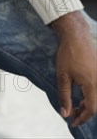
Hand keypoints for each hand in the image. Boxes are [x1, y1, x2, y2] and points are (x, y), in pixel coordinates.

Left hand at [51, 11, 96, 126]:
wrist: (76, 35)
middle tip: (72, 115)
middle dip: (84, 112)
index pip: (91, 109)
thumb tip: (65, 113)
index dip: (82, 118)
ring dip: (88, 104)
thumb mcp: (62, 76)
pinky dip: (90, 95)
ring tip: (76, 106)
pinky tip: (82, 94)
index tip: (72, 122)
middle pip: (96, 104)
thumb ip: (64, 96)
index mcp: (91, 84)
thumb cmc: (68, 53)